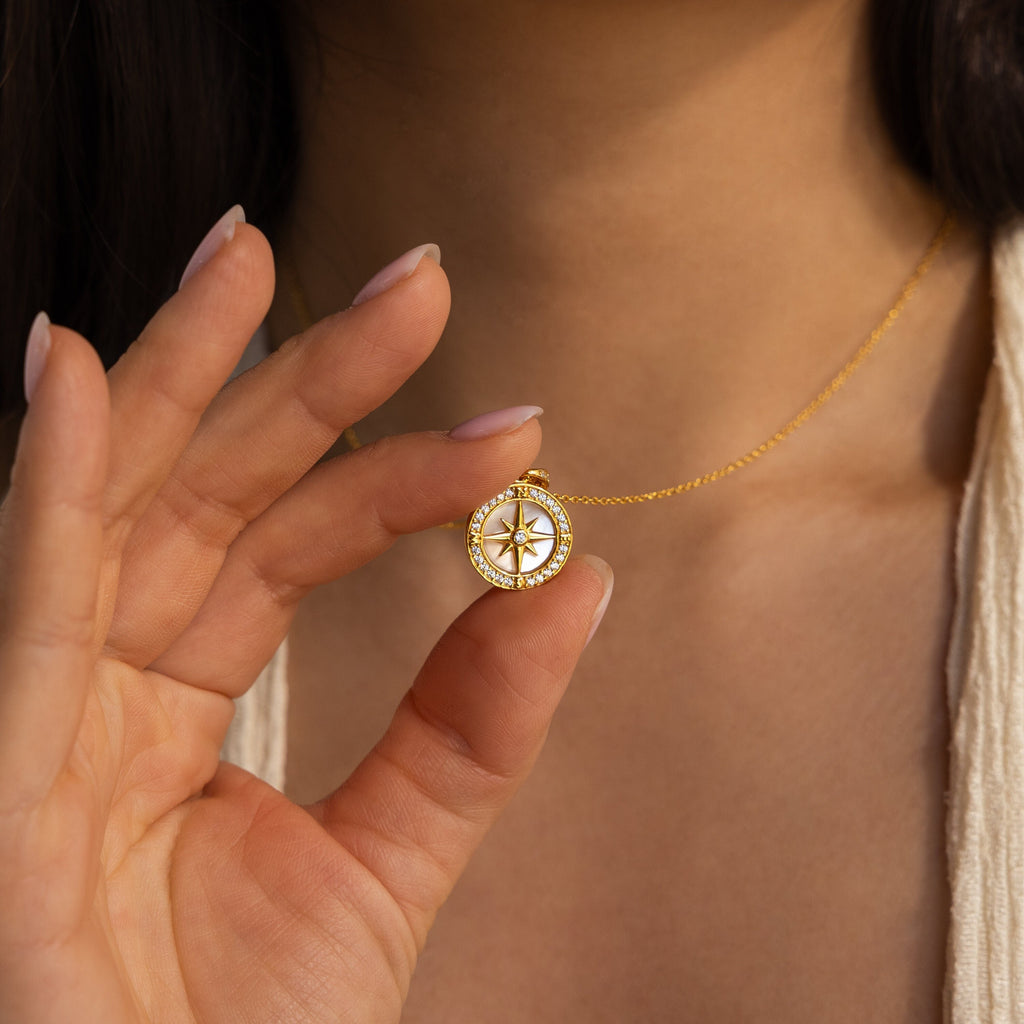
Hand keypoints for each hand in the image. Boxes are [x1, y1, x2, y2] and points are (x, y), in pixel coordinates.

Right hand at [0, 212, 611, 1021]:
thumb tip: (575, 580)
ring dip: (182, 372)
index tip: (510, 431)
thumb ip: (473, 722)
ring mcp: (41, 712)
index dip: (399, 480)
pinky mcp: (2, 754)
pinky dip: (51, 481)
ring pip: (119, 506)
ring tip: (249, 254)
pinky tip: (86, 374)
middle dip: (304, 379)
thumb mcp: (386, 859)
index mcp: (179, 709)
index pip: (295, 551)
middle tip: (414, 284)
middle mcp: (102, 686)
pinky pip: (27, 596)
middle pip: (212, 495)